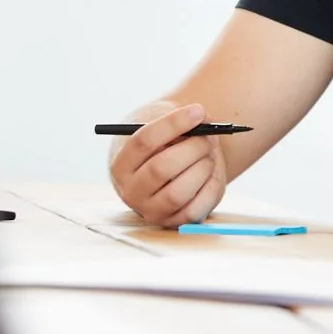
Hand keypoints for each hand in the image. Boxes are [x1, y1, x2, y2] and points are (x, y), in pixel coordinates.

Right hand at [108, 102, 225, 226]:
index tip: (198, 111)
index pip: (143, 141)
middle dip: (192, 148)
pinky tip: (211, 173)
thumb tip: (205, 121)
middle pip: (161, 168)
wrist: (168, 167)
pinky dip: (210, 187)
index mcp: (121, 164)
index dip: (173, 123)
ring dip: (202, 168)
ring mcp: (150, 210)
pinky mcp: (173, 222)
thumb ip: (180, 121)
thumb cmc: (166, 142)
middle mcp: (130, 191)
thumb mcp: (165, 126)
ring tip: (209, 155)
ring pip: (178, 192)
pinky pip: (195, 209)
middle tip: (208, 136)